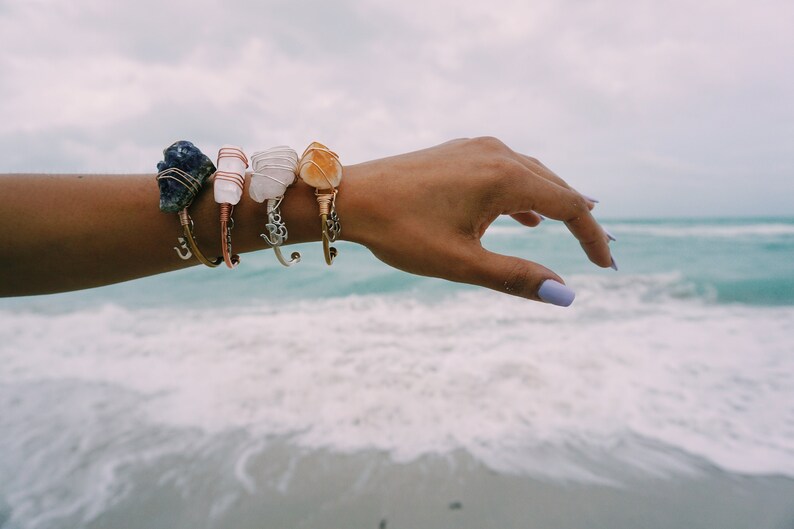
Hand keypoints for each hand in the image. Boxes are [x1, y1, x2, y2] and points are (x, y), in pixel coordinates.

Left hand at [340, 137, 613, 304]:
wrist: (349, 196)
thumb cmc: (401, 231)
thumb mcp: (461, 263)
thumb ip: (516, 277)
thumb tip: (566, 296)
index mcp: (505, 178)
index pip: (570, 206)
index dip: (593, 237)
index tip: (607, 265)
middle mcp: (497, 153)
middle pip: (556, 186)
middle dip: (579, 220)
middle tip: (600, 252)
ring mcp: (477, 148)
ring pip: (532, 175)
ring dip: (553, 203)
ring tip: (572, 229)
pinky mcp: (460, 151)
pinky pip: (507, 170)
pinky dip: (524, 193)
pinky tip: (527, 217)